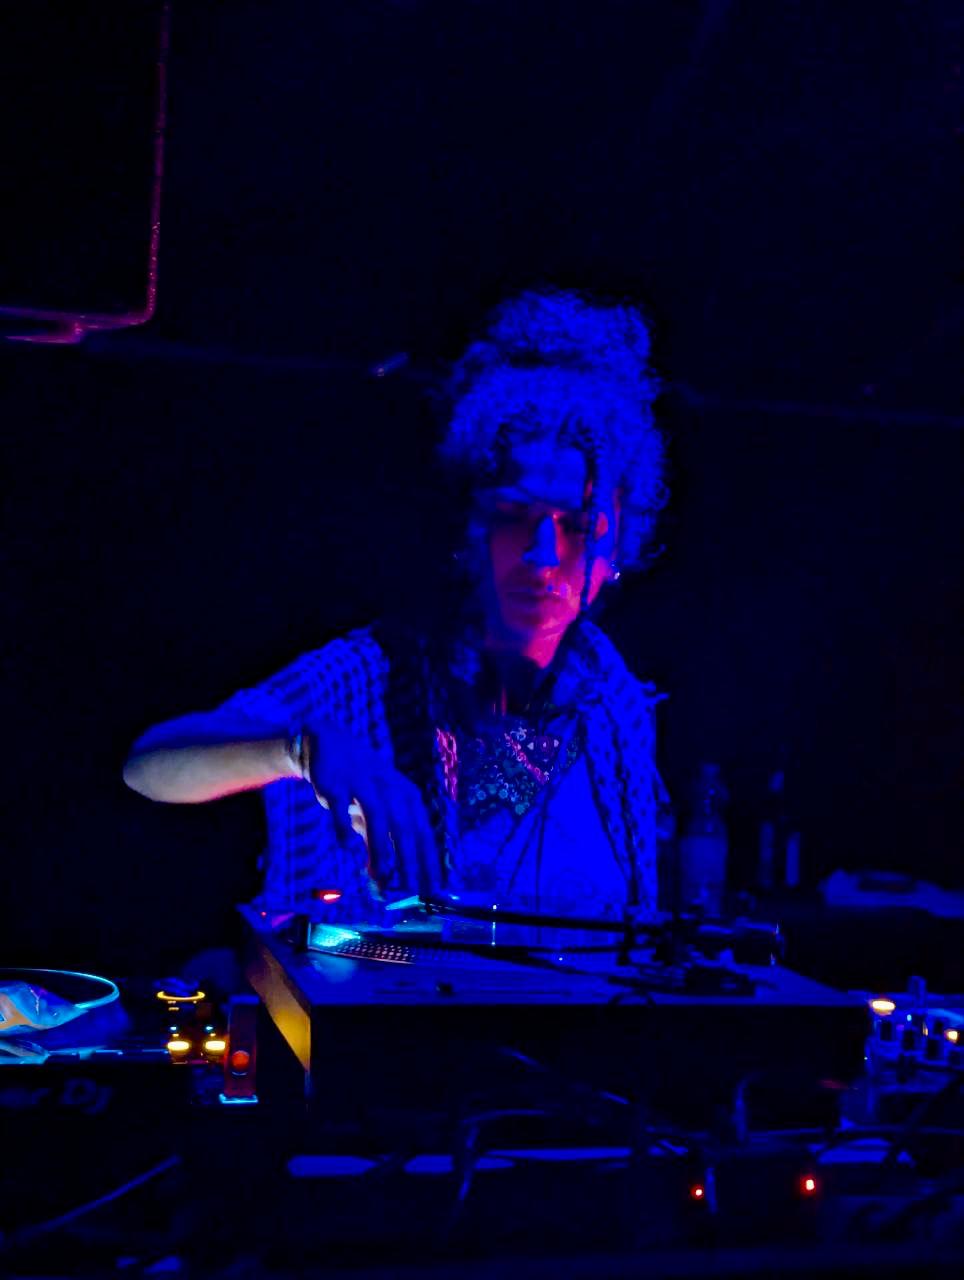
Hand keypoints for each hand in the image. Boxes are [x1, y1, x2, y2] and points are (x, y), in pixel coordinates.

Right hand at [297, 723, 438, 897]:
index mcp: (408, 797)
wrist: (328, 747)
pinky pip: (341, 805)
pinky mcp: (336, 783)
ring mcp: (364, 784)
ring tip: (382, 875)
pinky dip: (343, 826)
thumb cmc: (360, 790)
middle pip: (405, 827)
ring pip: (378, 816)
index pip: (423, 833)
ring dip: (381, 847)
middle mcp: (391, 789)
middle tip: (410, 890)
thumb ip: (380, 848)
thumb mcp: (375, 817)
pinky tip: (346, 847)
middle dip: (409, 860)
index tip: (432, 890)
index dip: (429, 861)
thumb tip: (385, 888)